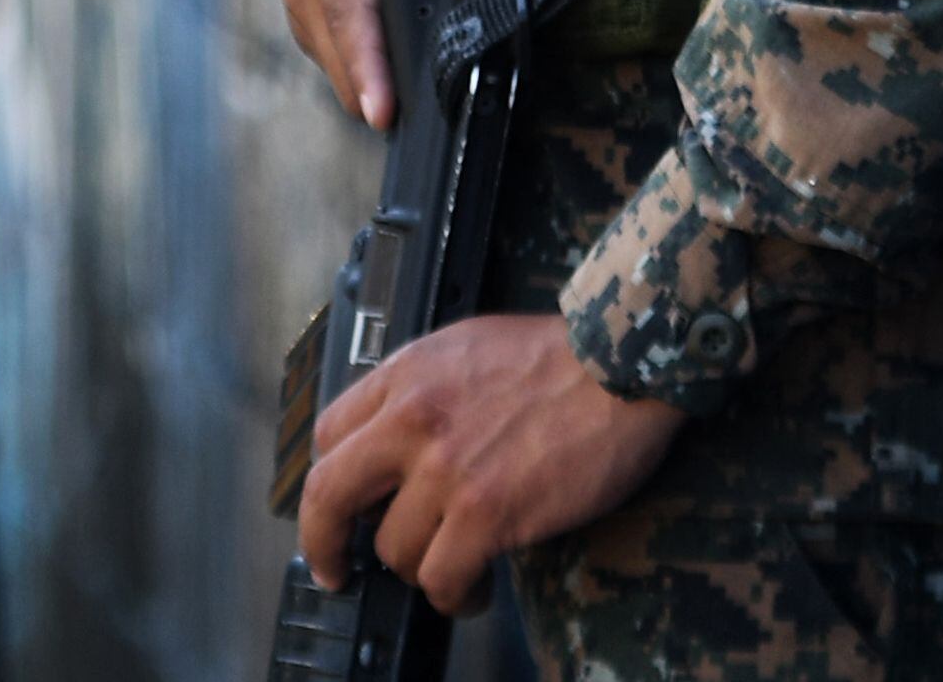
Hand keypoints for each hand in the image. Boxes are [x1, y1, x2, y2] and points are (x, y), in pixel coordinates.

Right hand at [246, 0, 447, 128]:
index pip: (349, 10)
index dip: (369, 65)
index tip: (383, 112)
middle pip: (334, 48)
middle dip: (370, 91)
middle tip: (416, 125)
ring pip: (324, 52)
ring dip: (357, 81)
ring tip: (400, 110)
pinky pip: (318, 39)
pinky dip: (346, 61)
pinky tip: (375, 76)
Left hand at [296, 315, 681, 611]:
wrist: (618, 363)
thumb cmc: (558, 354)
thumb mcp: (465, 346)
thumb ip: (422, 389)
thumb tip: (399, 441)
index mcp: (404, 374)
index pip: (330, 435)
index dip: (333, 479)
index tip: (341, 507)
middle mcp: (411, 420)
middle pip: (328, 495)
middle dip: (324, 542)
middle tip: (334, 568)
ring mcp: (445, 470)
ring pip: (393, 549)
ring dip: (418, 570)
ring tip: (450, 573)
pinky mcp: (486, 513)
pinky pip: (442, 577)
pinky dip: (455, 595)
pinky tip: (474, 591)